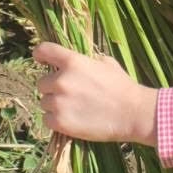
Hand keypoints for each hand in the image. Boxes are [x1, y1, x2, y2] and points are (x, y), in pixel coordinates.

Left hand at [33, 42, 158, 145]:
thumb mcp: (106, 64)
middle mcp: (62, 80)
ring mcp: (59, 102)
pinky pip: (46, 119)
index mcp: (73, 62)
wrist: (133, 114)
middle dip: (53, 88)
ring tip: (73, 109)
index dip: (40, 55)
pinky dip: (55, 120)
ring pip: (44, 102)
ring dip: (54, 105)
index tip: (40, 60)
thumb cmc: (122, 87)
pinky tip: (70, 120)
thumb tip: (80, 62)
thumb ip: (87, 61)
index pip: (44, 51)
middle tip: (69, 94)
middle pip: (42, 83)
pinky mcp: (59, 122)